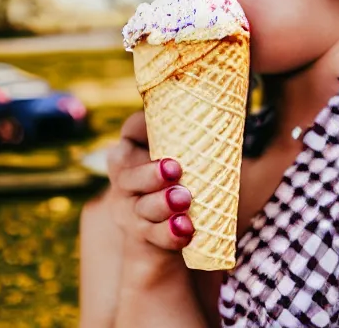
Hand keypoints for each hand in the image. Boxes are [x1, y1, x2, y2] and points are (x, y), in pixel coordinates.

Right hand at [107, 111, 194, 251]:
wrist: (172, 226)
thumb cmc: (182, 176)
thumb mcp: (181, 152)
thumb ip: (185, 133)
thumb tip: (214, 100)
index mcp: (132, 153)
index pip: (130, 135)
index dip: (139, 129)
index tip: (158, 131)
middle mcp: (124, 182)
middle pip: (128, 178)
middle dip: (150, 174)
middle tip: (175, 169)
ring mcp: (130, 212)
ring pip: (141, 209)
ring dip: (162, 204)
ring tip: (184, 199)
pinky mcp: (143, 238)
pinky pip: (154, 237)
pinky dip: (170, 234)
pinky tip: (186, 230)